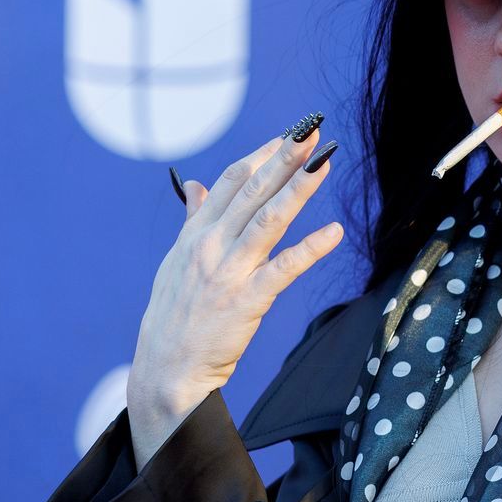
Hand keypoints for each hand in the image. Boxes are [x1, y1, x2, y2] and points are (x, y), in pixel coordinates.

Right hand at [131, 123, 343, 411]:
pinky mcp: (246, 300)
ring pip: (268, 220)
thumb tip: (194, 185)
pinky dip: (310, 248)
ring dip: (298, 189)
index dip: (262, 155)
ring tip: (324, 163)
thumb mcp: (176, 261)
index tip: (288, 134)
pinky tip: (335, 231)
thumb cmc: (175, 314)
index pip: (231, 182)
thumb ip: (192, 220)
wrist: (166, 369)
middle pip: (252, 192)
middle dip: (283, 159)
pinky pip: (284, 269)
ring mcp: (228, 272)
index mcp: (196, 234)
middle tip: (311, 132)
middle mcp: (210, 246)